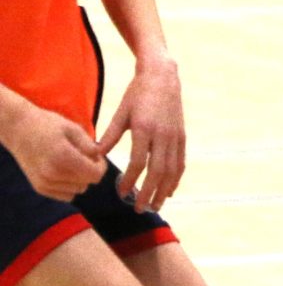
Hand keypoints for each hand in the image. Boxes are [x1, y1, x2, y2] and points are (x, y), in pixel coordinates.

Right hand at [4, 104, 105, 202]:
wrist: (19, 129)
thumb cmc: (48, 125)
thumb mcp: (73, 128)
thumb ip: (90, 145)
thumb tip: (100, 157)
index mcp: (63, 158)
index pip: (95, 175)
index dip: (101, 165)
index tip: (96, 155)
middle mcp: (53, 174)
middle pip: (87, 183)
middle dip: (90, 170)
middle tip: (83, 155)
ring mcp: (44, 183)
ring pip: (77, 190)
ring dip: (80, 179)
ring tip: (71, 162)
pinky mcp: (39, 187)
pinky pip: (65, 195)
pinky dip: (69, 186)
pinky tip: (64, 171)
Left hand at [98, 61, 183, 210]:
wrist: (163, 76)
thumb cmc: (138, 94)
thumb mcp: (121, 112)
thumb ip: (109, 135)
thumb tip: (96, 156)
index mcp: (145, 129)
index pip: (138, 162)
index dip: (130, 180)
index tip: (122, 193)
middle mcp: (163, 135)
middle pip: (158, 171)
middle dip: (149, 192)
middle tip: (140, 209)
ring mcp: (175, 136)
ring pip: (172, 170)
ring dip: (164, 190)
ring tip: (156, 206)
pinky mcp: (182, 136)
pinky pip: (180, 162)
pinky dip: (176, 179)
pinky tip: (169, 190)